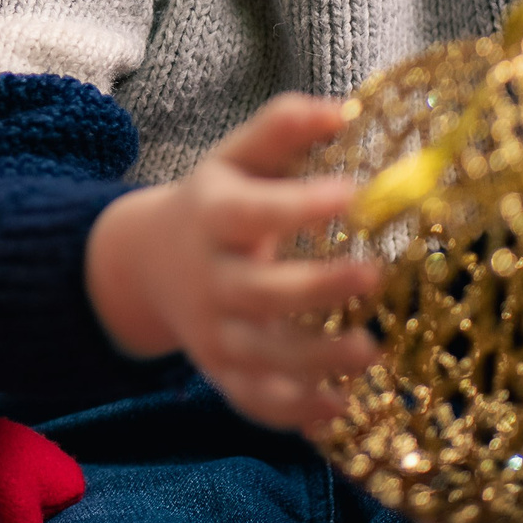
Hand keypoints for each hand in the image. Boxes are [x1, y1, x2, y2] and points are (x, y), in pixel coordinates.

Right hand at [85, 93, 381, 434]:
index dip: (297, 205)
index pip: (249, 212)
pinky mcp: (223, 374)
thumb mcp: (236, 157)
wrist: (148, 264)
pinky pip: (254, 402)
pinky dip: (293, 413)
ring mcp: (213, 334)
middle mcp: (209, 280)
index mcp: (212, 217)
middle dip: (316, 289)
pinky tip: (341, 407)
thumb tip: (339, 109)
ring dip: (315, 362)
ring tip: (371, 352)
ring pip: (261, 358)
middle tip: (374, 275)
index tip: (352, 192)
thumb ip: (281, 129)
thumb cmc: (216, 202)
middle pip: (258, 293)